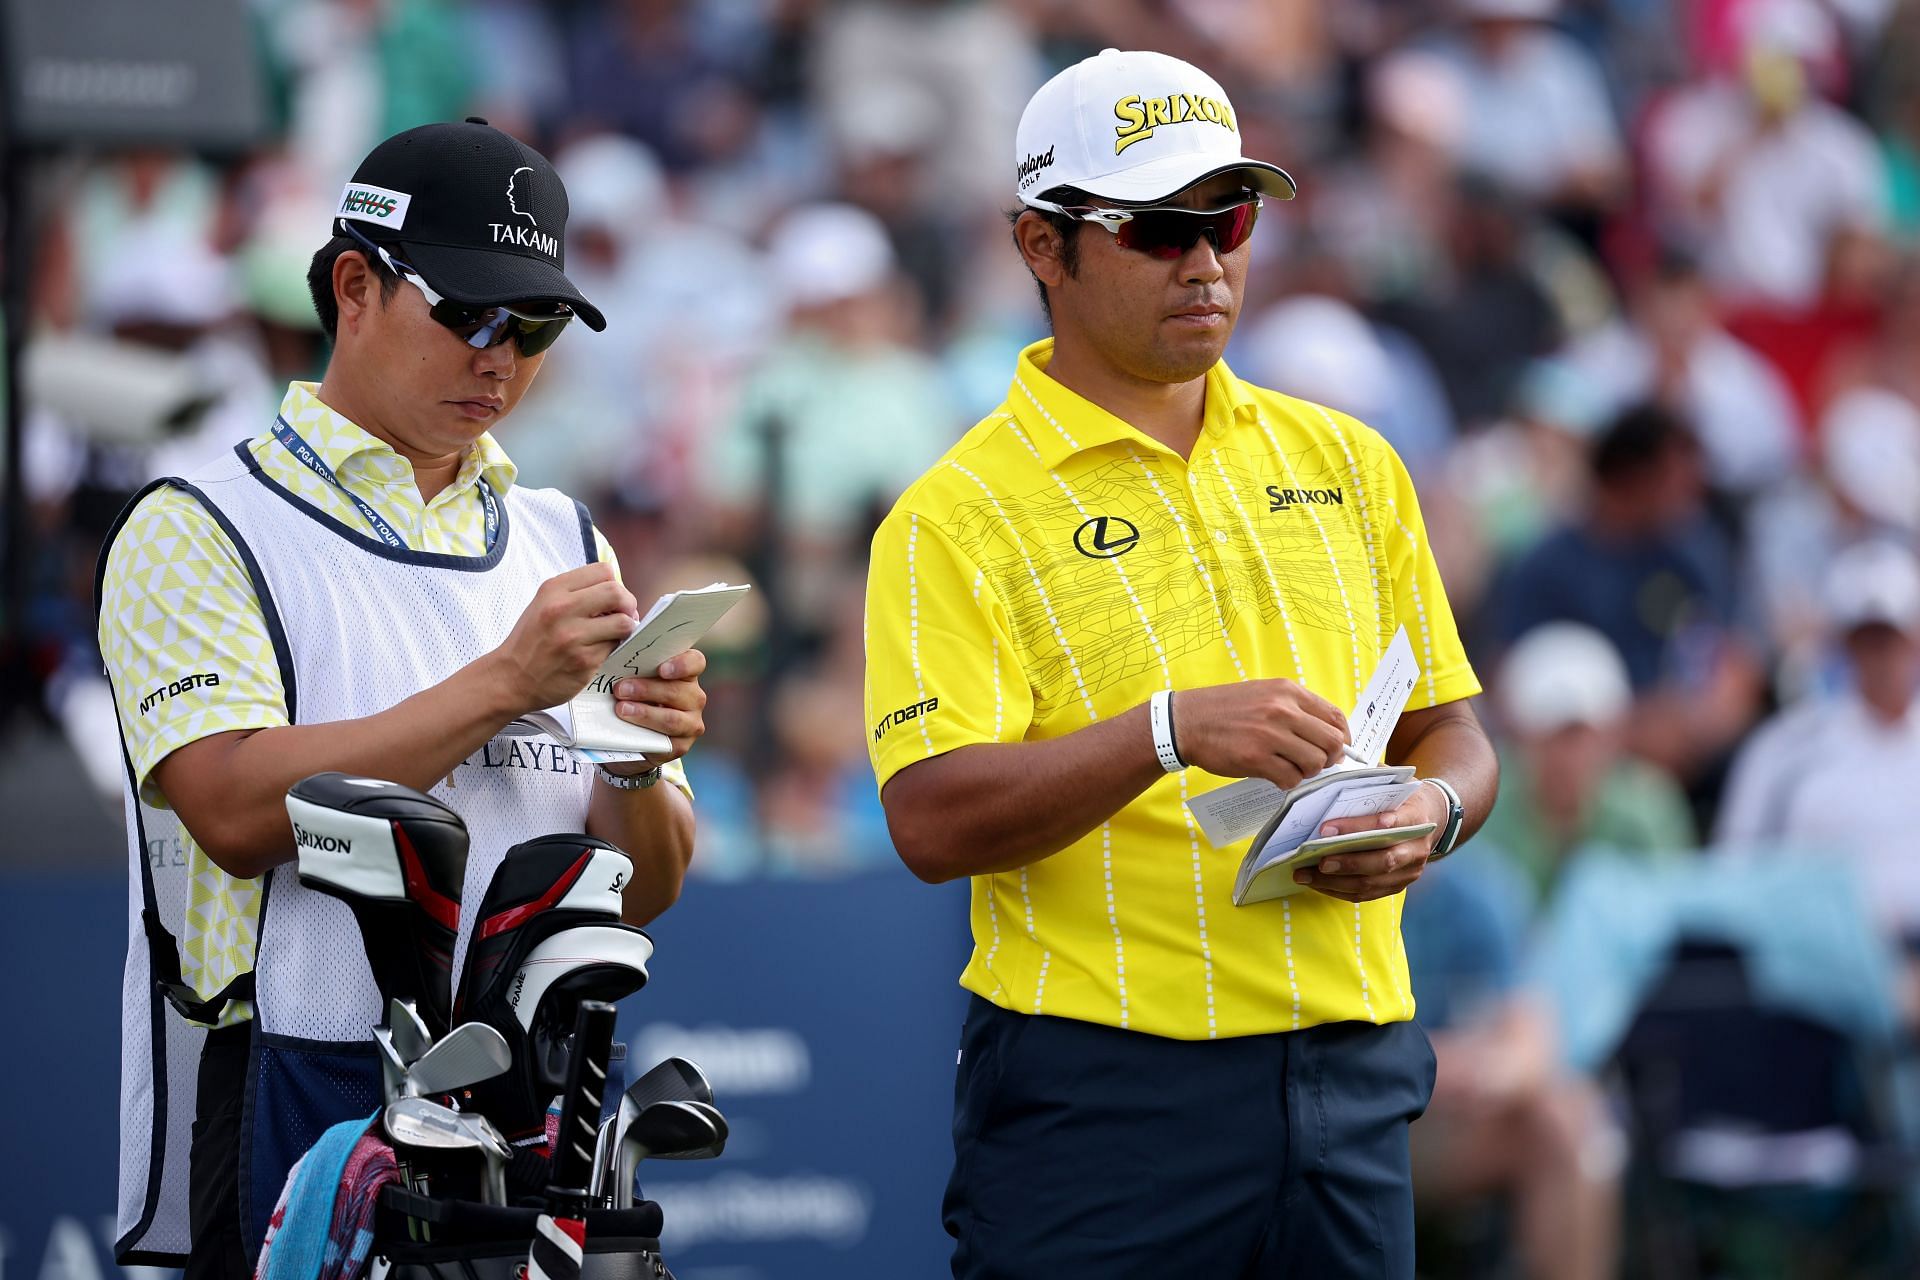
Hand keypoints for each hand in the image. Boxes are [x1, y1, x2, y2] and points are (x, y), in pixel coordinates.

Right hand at [490, 563, 639, 712]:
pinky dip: (612, 648)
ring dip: (625, 629)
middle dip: (628, 604)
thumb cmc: (530, 641)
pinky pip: (614, 648)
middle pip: (617, 593)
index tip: (613, 598)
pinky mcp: (584, 662)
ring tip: (613, 634)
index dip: (615, 584)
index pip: (604, 571)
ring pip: (623, 623)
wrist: (511, 678)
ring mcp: (574, 637)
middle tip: (625, 614)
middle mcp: (563, 609)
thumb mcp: (544, 603)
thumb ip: (577, 593)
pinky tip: (598, 651)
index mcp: (554, 590)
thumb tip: (616, 591)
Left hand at [607, 648, 707, 766]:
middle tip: (620, 689)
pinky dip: (645, 733)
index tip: (662, 669)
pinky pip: (666, 741)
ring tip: (621, 709)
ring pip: (672, 718)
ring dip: (644, 713)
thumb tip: (617, 650)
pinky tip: (629, 728)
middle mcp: (694, 697)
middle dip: (647, 690)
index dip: (682, 664)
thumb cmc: (632, 697)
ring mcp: (691, 723)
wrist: (628, 736)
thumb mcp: (634, 678)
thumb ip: (635, 666)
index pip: (695, 662)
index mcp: (686, 674)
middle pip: (678, 691)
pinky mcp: (681, 746)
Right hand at [1170, 679, 1349, 788]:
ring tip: (1290, 768)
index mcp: (1287, 691)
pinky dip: (1288, 782)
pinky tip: (1275, 775)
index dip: (1343, 737)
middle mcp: (1282, 710)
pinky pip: (1290, 778)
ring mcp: (1270, 735)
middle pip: (1331, 742)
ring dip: (1307, 771)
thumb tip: (1326, 734)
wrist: (1186, 721)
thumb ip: (1295, 709)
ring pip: (1314, 763)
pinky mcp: (1256, 758)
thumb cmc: (1225, 710)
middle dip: (1329, 758)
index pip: (1334, 716)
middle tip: (1315, 763)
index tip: (1338, 748)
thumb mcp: (1264, 694)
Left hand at [1291, 779, 1449, 902]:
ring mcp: (1409, 871)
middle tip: (1318, 861)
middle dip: (1347, 863)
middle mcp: (1417, 848)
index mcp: (1416, 817)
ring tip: (1305, 874)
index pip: (1391, 822)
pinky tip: (1317, 883)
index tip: (1327, 828)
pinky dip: (1339, 890)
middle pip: (1383, 860)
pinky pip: (1366, 895)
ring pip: (1371, 883)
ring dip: (1334, 882)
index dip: (1359, 826)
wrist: (1432, 819)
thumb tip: (1333, 778)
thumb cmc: (1403, 800)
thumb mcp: (1394, 784)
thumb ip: (1370, 784)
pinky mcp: (1398, 885)